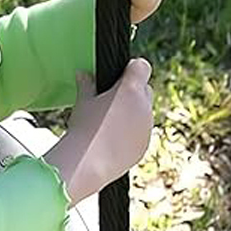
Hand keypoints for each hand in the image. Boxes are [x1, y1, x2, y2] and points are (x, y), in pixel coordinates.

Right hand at [43, 57, 154, 204]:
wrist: (89, 162)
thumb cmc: (85, 128)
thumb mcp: (82, 101)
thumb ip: (86, 85)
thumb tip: (84, 75)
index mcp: (131, 90)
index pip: (141, 67)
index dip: (130, 69)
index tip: (118, 75)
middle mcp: (144, 107)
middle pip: (145, 89)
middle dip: (132, 91)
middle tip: (110, 98)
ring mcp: (147, 127)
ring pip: (143, 112)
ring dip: (131, 112)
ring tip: (108, 121)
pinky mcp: (145, 145)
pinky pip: (141, 132)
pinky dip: (130, 131)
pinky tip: (111, 137)